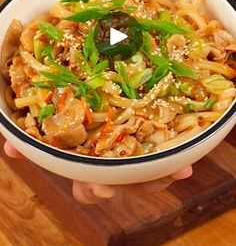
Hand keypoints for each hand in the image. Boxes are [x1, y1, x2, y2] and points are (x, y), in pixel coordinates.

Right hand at [4, 140, 192, 203]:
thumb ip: (34, 141)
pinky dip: (176, 165)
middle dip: (133, 186)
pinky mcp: (152, 150)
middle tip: (140, 181)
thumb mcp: (57, 136)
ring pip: (148, 178)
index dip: (94, 192)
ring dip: (161, 178)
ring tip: (177, 170)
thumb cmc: (79, 133)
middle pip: (125, 186)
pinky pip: (165, 162)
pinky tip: (186, 162)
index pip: (89, 190)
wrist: (108, 113)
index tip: (101, 189)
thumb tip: (8, 144)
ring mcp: (134, 162)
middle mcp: (114, 170)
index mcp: (91, 169)